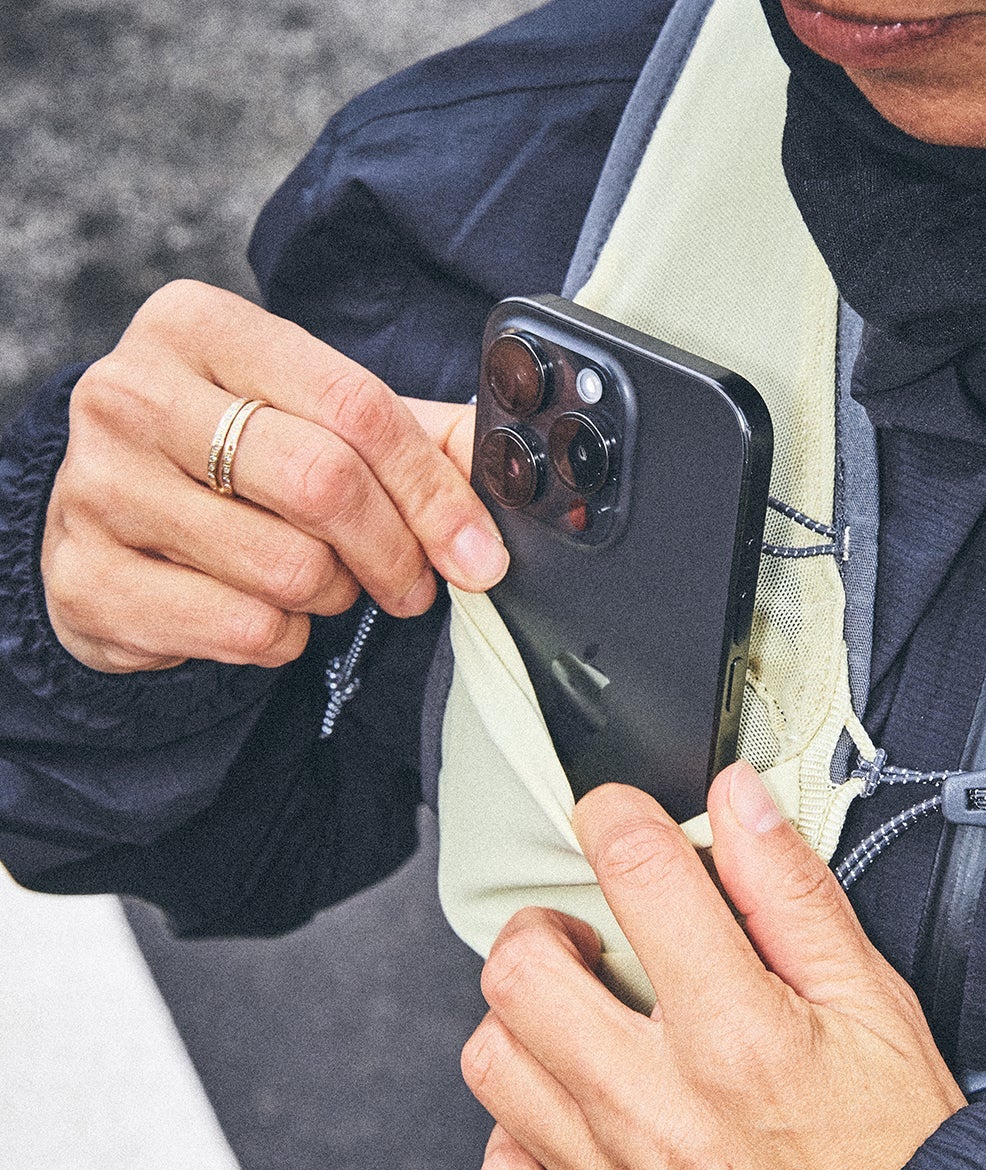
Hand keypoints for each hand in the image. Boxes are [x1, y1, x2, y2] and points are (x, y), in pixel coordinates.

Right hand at [42, 279, 492, 672]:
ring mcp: (99, 486)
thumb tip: (509, 462)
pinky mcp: (88, 578)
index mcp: (199, 326)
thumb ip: (414, 433)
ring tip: (316, 582)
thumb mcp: (314, 421)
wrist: (110, 527)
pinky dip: (282, 638)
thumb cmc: (228, 465)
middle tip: (411, 583)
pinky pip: (244, 628)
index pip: (355, 406)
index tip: (477, 552)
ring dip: (332, 595)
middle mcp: (133, 392)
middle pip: (324, 483)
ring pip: (287, 566)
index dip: (434, 492)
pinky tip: (262, 610)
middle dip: (395, 553)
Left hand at [461, 762, 966, 1169]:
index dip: (615, 815)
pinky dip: (523, 1135)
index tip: (616, 817)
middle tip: (586, 942)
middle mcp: (660, 1109)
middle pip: (522, 970)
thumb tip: (738, 804)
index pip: (637, 872)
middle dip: (545, 929)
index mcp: (736, 1031)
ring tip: (579, 1030)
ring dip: (527, 1028)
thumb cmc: (901, 1160)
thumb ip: (793, 896)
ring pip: (495, 1064)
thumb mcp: (874, 1005)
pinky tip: (574, 1122)